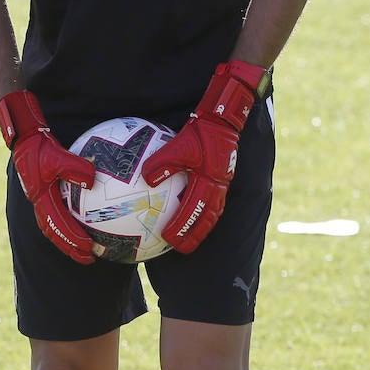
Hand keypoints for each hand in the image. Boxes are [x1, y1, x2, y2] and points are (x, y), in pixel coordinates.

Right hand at [0, 89, 96, 263]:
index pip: (58, 225)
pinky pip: (57, 213)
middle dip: (70, 248)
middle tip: (89, 258)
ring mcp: (40, 199)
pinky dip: (68, 223)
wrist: (25, 138)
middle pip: (54, 233)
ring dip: (67, 239)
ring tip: (85, 248)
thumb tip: (92, 180)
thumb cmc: (39, 147)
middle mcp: (39, 203)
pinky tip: (84, 220)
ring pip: (53, 226)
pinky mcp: (44, 192)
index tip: (89, 249)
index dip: (73, 239)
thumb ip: (75, 167)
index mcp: (41, 199)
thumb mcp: (57, 155)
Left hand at [143, 60, 267, 253]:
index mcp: (209, 181)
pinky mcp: (221, 179)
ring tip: (187, 240)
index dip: (183, 227)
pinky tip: (190, 216)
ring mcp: (222, 184)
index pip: (195, 211)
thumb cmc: (200, 131)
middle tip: (178, 248)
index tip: (169, 239)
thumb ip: (162, 162)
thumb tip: (146, 179)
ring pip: (212, 213)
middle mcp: (218, 187)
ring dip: (200, 228)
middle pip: (207, 220)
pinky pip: (212, 202)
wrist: (222, 120)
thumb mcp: (178, 145)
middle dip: (194, 236)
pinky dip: (203, 214)